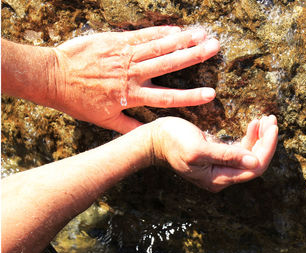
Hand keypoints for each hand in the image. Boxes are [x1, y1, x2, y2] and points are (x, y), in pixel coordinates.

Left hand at [52, 26, 219, 132]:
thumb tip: (147, 134)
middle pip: (169, 64)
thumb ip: (128, 126)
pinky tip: (175, 28)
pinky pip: (142, 35)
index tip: (210, 94)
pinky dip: (160, 31)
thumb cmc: (79, 100)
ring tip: (202, 34)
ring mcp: (125, 56)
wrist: (54, 76)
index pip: (168, 97)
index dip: (191, 96)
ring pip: (159, 47)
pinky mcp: (116, 41)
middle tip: (214, 47)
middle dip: (194, 55)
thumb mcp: (104, 120)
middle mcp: (133, 74)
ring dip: (182, 39)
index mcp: (132, 96)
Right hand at [151, 115, 277, 191]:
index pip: (254, 168)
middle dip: (266, 141)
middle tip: (271, 119)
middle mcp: (222, 176)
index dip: (267, 148)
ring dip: (260, 138)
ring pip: (250, 156)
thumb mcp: (199, 148)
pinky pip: (240, 150)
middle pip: (255, 162)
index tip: (272, 127)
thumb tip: (255, 162)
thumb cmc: (173, 142)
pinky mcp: (218, 157)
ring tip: (265, 119)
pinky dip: (249, 138)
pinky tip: (253, 125)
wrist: (155, 139)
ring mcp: (220, 167)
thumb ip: (226, 156)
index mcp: (218, 178)